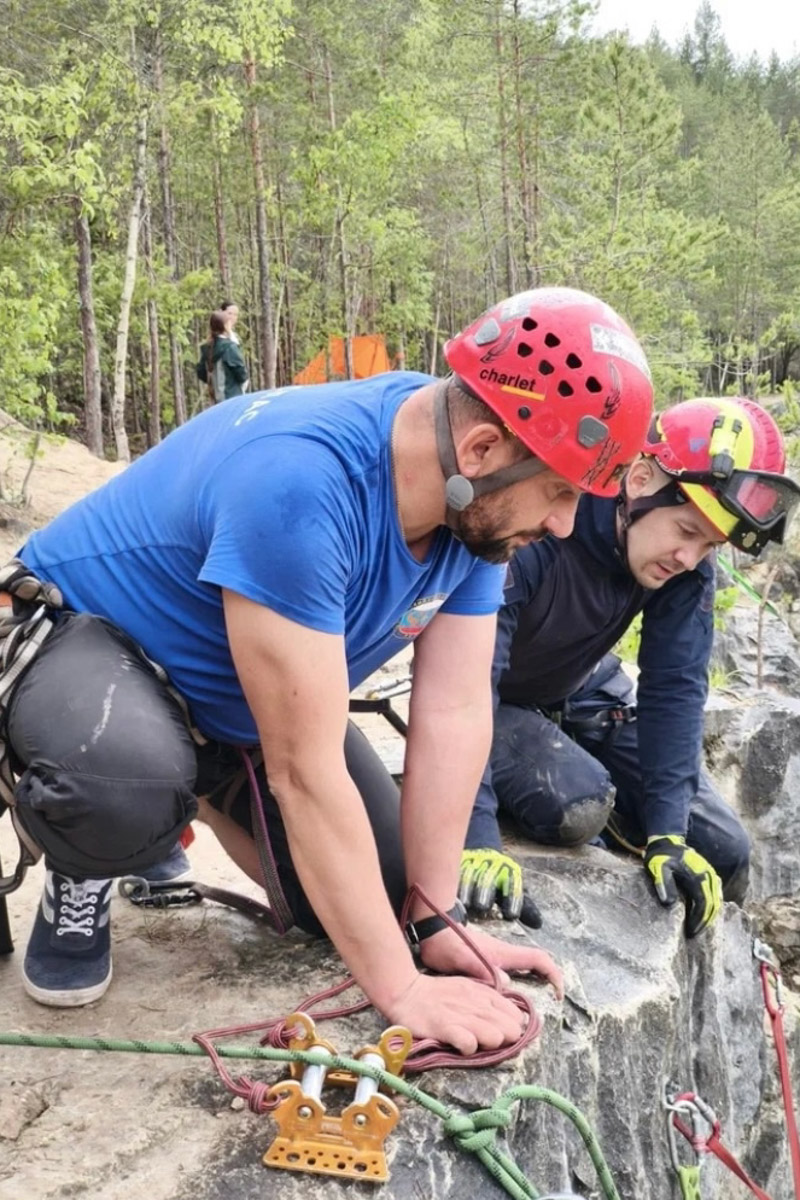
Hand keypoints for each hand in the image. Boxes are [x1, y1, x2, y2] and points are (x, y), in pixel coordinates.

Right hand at [382, 972, 532, 1053]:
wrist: (405, 991)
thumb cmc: (438, 994)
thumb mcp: (467, 989)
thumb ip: (487, 1000)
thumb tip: (510, 1018)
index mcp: (483, 993)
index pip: (516, 1015)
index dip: (512, 1028)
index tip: (502, 1033)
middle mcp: (477, 1003)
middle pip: (510, 1030)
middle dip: (505, 1040)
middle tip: (489, 1042)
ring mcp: (462, 1015)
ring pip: (495, 1037)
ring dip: (489, 1045)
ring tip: (475, 1044)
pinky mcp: (446, 1027)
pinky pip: (469, 1044)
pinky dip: (468, 1049)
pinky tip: (461, 1046)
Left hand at [419, 921, 562, 998]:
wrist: (433, 928)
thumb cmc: (446, 943)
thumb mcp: (461, 958)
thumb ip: (482, 968)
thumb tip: (505, 983)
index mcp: (503, 954)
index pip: (539, 959)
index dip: (553, 974)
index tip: (558, 993)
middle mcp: (505, 954)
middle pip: (537, 963)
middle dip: (549, 980)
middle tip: (549, 1003)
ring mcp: (498, 955)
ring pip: (525, 968)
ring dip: (535, 983)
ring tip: (529, 1009)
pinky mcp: (488, 960)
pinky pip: (511, 971)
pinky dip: (518, 983)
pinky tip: (507, 1002)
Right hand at [458, 848, 542, 926]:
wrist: (484, 855)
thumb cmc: (500, 880)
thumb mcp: (513, 889)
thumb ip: (524, 907)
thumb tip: (537, 924)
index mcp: (509, 872)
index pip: (512, 884)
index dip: (511, 898)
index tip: (511, 915)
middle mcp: (493, 866)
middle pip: (489, 878)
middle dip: (485, 891)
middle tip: (482, 906)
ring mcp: (476, 863)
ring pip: (470, 875)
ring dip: (467, 889)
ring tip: (466, 904)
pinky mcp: (461, 864)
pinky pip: (455, 874)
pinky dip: (454, 886)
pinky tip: (451, 898)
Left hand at [644, 835, 722, 937]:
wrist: (668, 842)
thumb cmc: (661, 856)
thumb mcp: (658, 867)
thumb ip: (663, 883)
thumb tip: (669, 903)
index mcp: (698, 876)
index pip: (703, 903)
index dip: (698, 920)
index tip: (691, 932)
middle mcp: (708, 876)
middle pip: (713, 905)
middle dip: (705, 922)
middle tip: (694, 935)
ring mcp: (711, 876)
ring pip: (717, 901)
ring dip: (709, 917)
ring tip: (698, 929)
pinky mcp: (710, 877)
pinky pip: (716, 896)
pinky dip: (712, 908)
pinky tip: (703, 917)